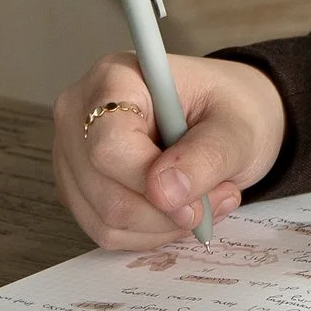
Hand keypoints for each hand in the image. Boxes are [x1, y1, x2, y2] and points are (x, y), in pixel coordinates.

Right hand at [52, 53, 286, 247]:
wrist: (224, 118)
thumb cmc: (228, 110)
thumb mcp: (238, 127)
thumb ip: (207, 156)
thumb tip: (166, 193)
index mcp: (115, 78)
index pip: (109, 145)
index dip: (150, 181)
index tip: (195, 198)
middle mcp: (80, 114)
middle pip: (105, 191)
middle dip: (168, 209)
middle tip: (219, 196)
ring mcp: (72, 155)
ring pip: (105, 219)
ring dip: (163, 224)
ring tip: (204, 198)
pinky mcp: (78, 189)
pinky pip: (107, 231)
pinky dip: (150, 232)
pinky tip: (178, 207)